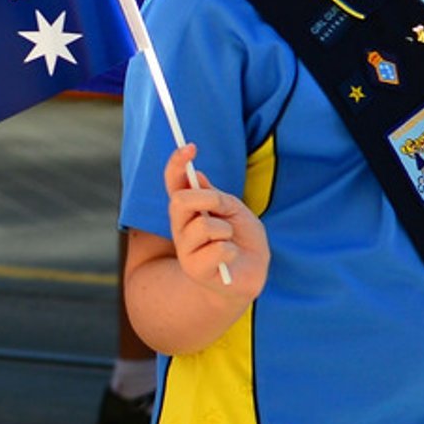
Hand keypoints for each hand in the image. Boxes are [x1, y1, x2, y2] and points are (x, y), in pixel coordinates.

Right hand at [164, 143, 267, 301]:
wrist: (250, 276)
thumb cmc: (243, 241)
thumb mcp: (237, 212)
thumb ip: (217, 197)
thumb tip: (195, 175)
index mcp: (189, 210)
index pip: (174, 183)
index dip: (177, 163)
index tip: (191, 146)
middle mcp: (181, 228)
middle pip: (179, 201)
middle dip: (205, 198)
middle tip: (222, 205)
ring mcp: (185, 249)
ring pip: (203, 226)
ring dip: (225, 230)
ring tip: (230, 240)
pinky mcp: (195, 269)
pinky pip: (218, 249)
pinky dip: (231, 251)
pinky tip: (230, 258)